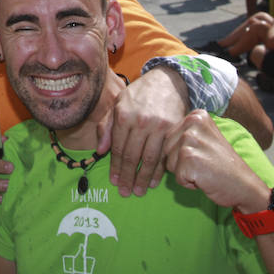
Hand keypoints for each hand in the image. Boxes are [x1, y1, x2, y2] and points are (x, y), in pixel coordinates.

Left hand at [96, 66, 188, 196]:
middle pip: (133, 156)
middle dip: (128, 177)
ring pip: (149, 158)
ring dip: (143, 178)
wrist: (167, 81)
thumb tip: (100, 150)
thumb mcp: (118, 104)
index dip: (115, 167)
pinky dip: (159, 170)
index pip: (118, 148)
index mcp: (123, 115)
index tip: (114, 181)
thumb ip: (107, 126)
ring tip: (138, 191)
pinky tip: (154, 181)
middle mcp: (140, 121)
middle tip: (125, 192)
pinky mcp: (174, 129)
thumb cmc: (139, 94)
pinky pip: (164, 154)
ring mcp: (158, 126)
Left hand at [164, 110, 269, 213]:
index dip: (183, 153)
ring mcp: (190, 139)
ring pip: (169, 163)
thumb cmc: (223, 166)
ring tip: (205, 170)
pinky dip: (189, 183)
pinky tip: (205, 178)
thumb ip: (186, 133)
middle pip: (166, 149)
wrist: (245, 185)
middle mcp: (193, 123)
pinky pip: (176, 177)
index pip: (169, 137)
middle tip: (204, 164)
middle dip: (181, 163)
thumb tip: (158, 131)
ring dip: (184, 173)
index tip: (204, 154)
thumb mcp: (206, 139)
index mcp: (197, 116)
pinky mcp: (189, 158)